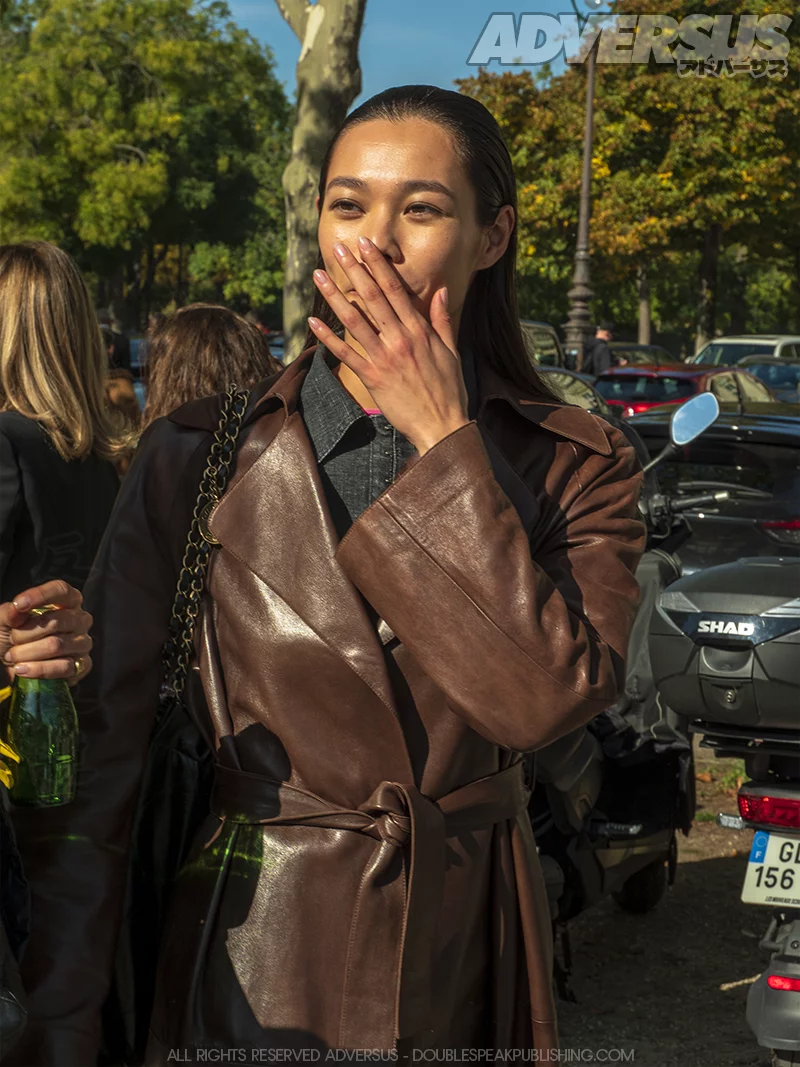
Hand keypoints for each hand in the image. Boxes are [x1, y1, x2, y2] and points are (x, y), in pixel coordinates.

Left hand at [0, 580, 92, 686]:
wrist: (10, 665)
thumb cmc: (11, 636)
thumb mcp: (5, 620)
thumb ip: (11, 612)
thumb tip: (18, 608)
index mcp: (66, 601)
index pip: (61, 591)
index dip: (41, 596)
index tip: (19, 604)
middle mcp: (79, 620)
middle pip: (57, 622)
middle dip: (26, 633)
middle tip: (12, 640)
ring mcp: (83, 643)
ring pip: (57, 646)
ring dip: (28, 653)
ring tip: (13, 657)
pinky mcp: (82, 665)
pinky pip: (64, 667)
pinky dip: (38, 670)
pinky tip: (23, 670)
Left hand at [307, 237, 469, 455]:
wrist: (442, 426)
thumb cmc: (449, 390)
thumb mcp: (451, 351)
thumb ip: (442, 319)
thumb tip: (441, 290)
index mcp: (418, 331)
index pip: (395, 290)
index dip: (378, 265)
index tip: (365, 245)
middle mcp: (399, 340)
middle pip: (372, 298)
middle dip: (354, 270)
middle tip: (338, 249)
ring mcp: (384, 358)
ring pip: (354, 321)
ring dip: (334, 296)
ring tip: (319, 276)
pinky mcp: (372, 378)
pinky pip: (346, 355)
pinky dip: (328, 338)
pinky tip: (313, 322)